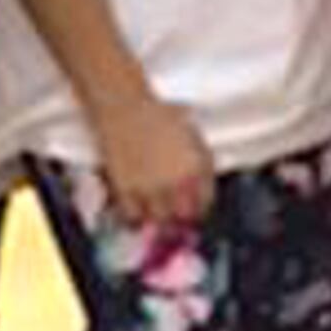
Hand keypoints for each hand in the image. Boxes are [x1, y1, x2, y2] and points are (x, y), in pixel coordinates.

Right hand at [93, 92, 214, 227]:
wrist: (126, 109)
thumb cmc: (161, 117)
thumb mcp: (195, 137)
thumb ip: (202, 163)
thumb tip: (204, 186)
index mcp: (196, 167)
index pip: (205, 203)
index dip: (200, 209)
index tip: (195, 210)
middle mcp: (175, 181)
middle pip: (183, 218)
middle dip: (182, 219)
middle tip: (176, 216)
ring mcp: (149, 188)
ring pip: (159, 222)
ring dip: (160, 221)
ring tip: (157, 215)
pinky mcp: (125, 190)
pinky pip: (132, 218)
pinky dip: (136, 220)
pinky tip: (137, 213)